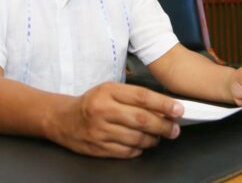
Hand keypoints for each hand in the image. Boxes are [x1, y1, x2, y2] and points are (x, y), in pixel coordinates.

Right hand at [55, 82, 183, 157]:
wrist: (63, 119)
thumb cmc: (92, 102)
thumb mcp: (110, 90)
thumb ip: (133, 97)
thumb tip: (163, 108)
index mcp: (108, 91)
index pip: (142, 97)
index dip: (163, 104)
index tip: (179, 109)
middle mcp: (103, 110)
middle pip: (141, 119)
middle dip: (163, 125)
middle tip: (174, 128)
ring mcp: (99, 130)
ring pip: (136, 138)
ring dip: (153, 139)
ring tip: (159, 136)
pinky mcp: (97, 148)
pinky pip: (126, 151)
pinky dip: (139, 149)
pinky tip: (143, 144)